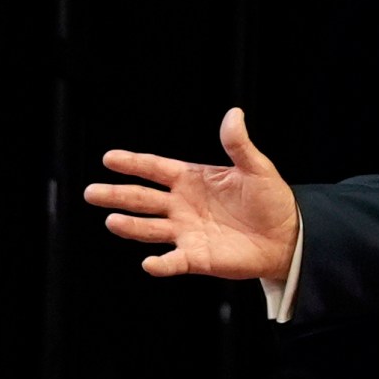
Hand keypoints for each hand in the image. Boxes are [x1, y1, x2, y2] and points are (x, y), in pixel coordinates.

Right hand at [84, 107, 299, 280]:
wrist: (287, 237)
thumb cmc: (270, 200)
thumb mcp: (257, 168)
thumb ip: (239, 144)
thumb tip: (234, 114)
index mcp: (191, 179)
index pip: (155, 168)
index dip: (132, 163)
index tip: (108, 158)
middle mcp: (182, 205)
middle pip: (142, 199)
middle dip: (117, 195)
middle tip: (91, 192)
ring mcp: (186, 232)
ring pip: (150, 229)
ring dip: (130, 226)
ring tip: (112, 221)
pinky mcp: (197, 258)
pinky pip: (174, 262)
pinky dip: (161, 265)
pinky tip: (149, 264)